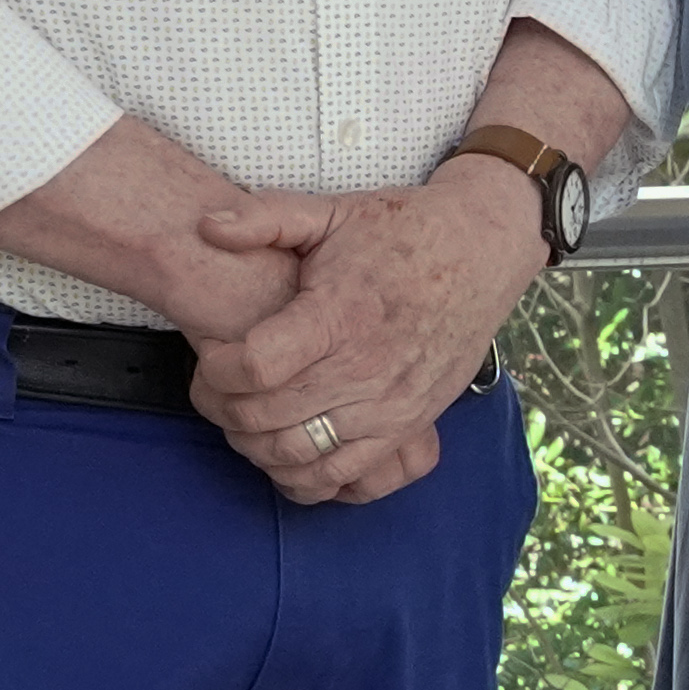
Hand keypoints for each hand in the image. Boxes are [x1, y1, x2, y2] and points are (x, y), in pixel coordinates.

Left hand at [187, 165, 545, 503]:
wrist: (481, 250)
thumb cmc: (401, 230)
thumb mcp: (333, 211)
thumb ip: (266, 217)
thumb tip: (207, 226)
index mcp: (339, 314)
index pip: (255, 366)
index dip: (217, 370)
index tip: (213, 353)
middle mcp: (365, 369)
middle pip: (267, 417)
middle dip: (224, 409)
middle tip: (216, 388)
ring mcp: (390, 406)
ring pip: (298, 455)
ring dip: (256, 446)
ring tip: (246, 417)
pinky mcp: (409, 427)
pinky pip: (344, 478)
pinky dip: (304, 478)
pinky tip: (287, 452)